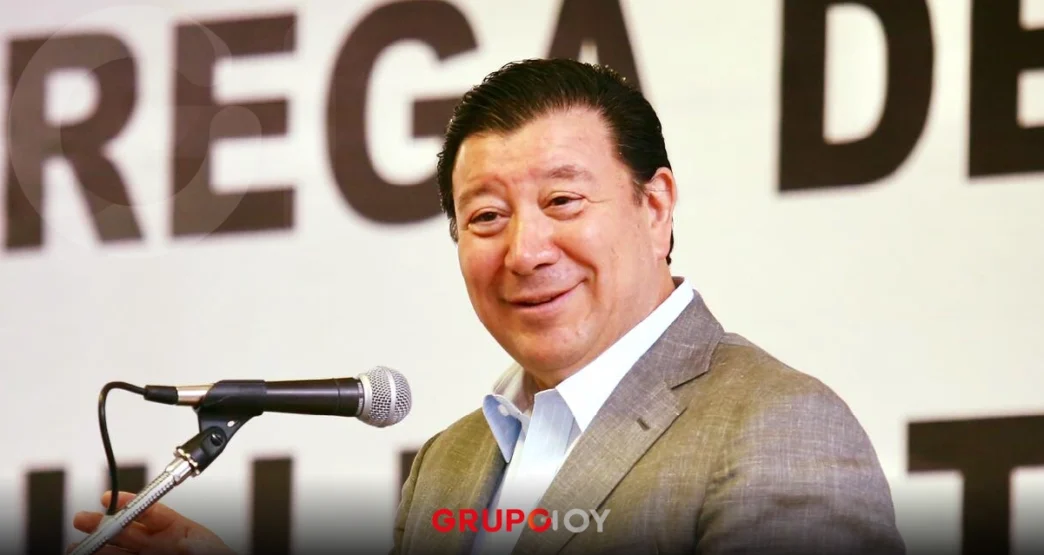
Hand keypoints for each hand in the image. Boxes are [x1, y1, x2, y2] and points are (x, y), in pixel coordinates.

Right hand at [69, 491, 234, 554]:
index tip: (108, 498)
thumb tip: (181, 537)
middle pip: (126, 530)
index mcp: (176, 530)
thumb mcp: (204, 547)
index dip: (127, 503)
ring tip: (77, 546)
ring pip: (118, 551)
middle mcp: (160, 544)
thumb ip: (190, 539)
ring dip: (97, 547)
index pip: (148, 510)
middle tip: (82, 519)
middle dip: (103, 524)